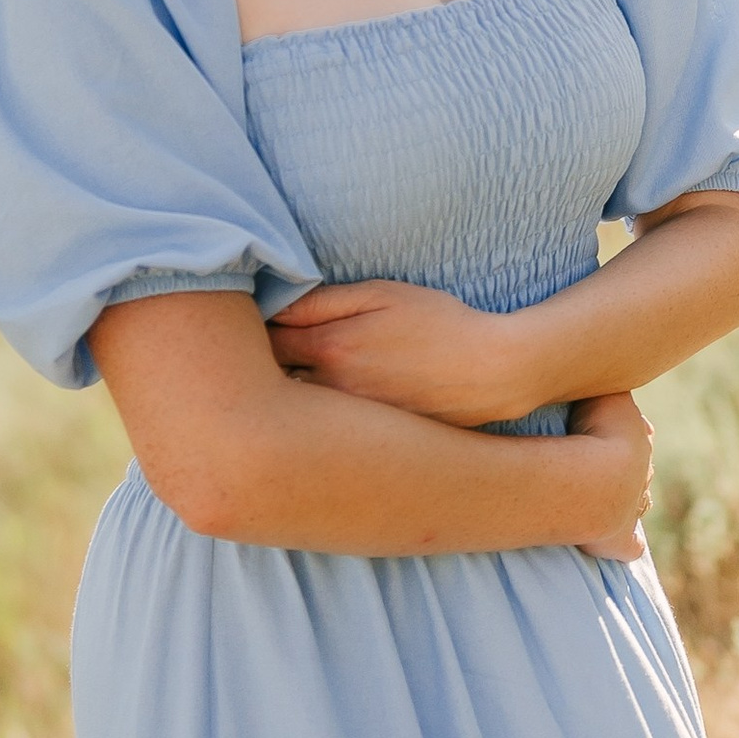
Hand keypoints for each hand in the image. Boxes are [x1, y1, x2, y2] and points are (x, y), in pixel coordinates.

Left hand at [266, 279, 527, 424]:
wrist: (491, 373)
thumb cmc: (439, 323)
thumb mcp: (383, 294)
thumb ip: (325, 300)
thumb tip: (275, 304)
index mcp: (329, 348)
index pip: (262, 343)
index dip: (249, 332)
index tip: (247, 324)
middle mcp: (330, 391)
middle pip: (269, 385)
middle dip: (254, 372)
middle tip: (249, 357)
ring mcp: (348, 422)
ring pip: (293, 414)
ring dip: (281, 400)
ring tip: (276, 387)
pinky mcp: (367, 443)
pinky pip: (322, 435)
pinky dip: (312, 424)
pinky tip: (314, 417)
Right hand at [566, 391, 653, 560]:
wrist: (601, 476)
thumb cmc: (596, 430)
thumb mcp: (599, 392)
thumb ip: (598, 385)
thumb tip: (594, 370)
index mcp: (640, 438)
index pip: (638, 432)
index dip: (621, 433)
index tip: (606, 432)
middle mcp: (643, 473)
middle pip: (639, 469)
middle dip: (624, 469)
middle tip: (597, 467)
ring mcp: (634, 507)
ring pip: (637, 503)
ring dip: (624, 502)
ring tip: (601, 501)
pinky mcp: (622, 540)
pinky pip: (629, 545)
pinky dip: (626, 545)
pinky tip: (622, 545)